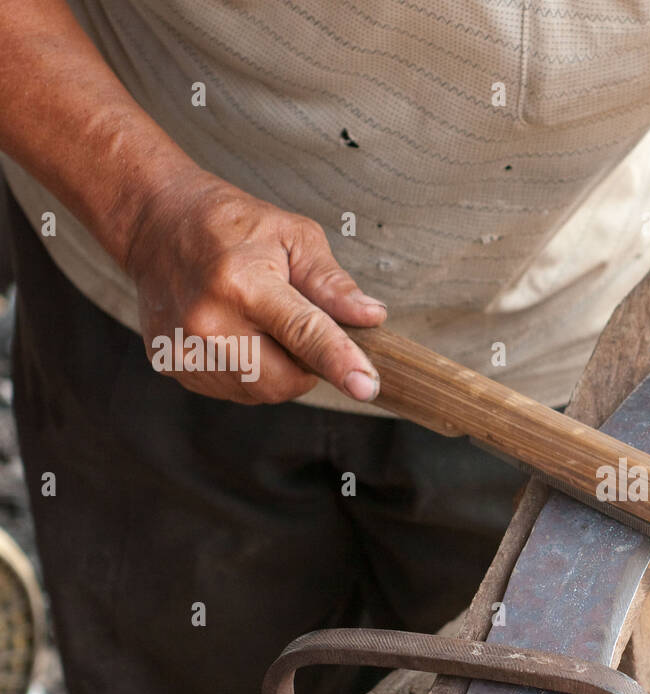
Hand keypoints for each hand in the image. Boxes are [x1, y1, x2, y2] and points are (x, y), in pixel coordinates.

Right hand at [125, 167, 386, 403]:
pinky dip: (249, 371)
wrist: (155, 224)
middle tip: (296, 326)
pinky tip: (235, 334)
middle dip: (305, 366)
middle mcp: (208, 322)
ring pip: (260, 391)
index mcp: (243, 284)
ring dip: (276, 369)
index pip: (303, 332)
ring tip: (258, 322)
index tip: (366, 386)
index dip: (339, 361)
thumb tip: (371, 316)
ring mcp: (185, 348)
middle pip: (284, 381)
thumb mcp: (293, 236)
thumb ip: (332, 282)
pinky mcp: (173, 365)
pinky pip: (234, 390)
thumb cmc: (233, 227)